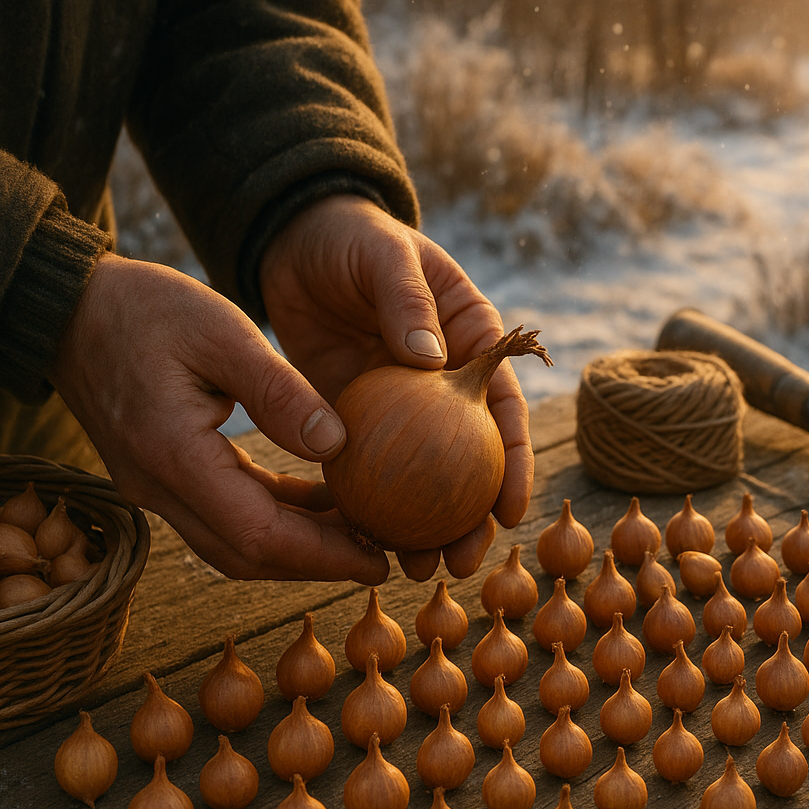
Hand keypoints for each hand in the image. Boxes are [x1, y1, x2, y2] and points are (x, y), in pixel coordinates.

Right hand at [50, 253, 390, 582]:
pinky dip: (272, 514)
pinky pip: (222, 512)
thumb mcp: (221, 331)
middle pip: (248, 554)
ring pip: (234, 542)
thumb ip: (278, 391)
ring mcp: (153, 486)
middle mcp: (158, 487)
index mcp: (174, 456)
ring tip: (360, 529)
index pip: (259, 536)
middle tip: (381, 555)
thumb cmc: (144, 308)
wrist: (66, 306)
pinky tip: (317, 499)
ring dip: (296, 544)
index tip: (377, 560)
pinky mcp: (158, 474)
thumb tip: (336, 444)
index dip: (323, 557)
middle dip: (317, 562)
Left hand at [260, 194, 531, 576]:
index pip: (502, 407)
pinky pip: (366, 469)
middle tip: (463, 562)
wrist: (294, 239)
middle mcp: (442, 382)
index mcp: (469, 340)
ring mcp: (399, 406)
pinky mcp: (354, 417)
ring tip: (421, 570)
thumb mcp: (386, 255)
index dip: (513, 461)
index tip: (511, 510)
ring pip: (419, 477)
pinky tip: (363, 544)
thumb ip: (408, 300)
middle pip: (467, 459)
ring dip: (424, 526)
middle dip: (472, 518)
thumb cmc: (355, 238)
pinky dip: (368, 506)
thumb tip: (434, 358)